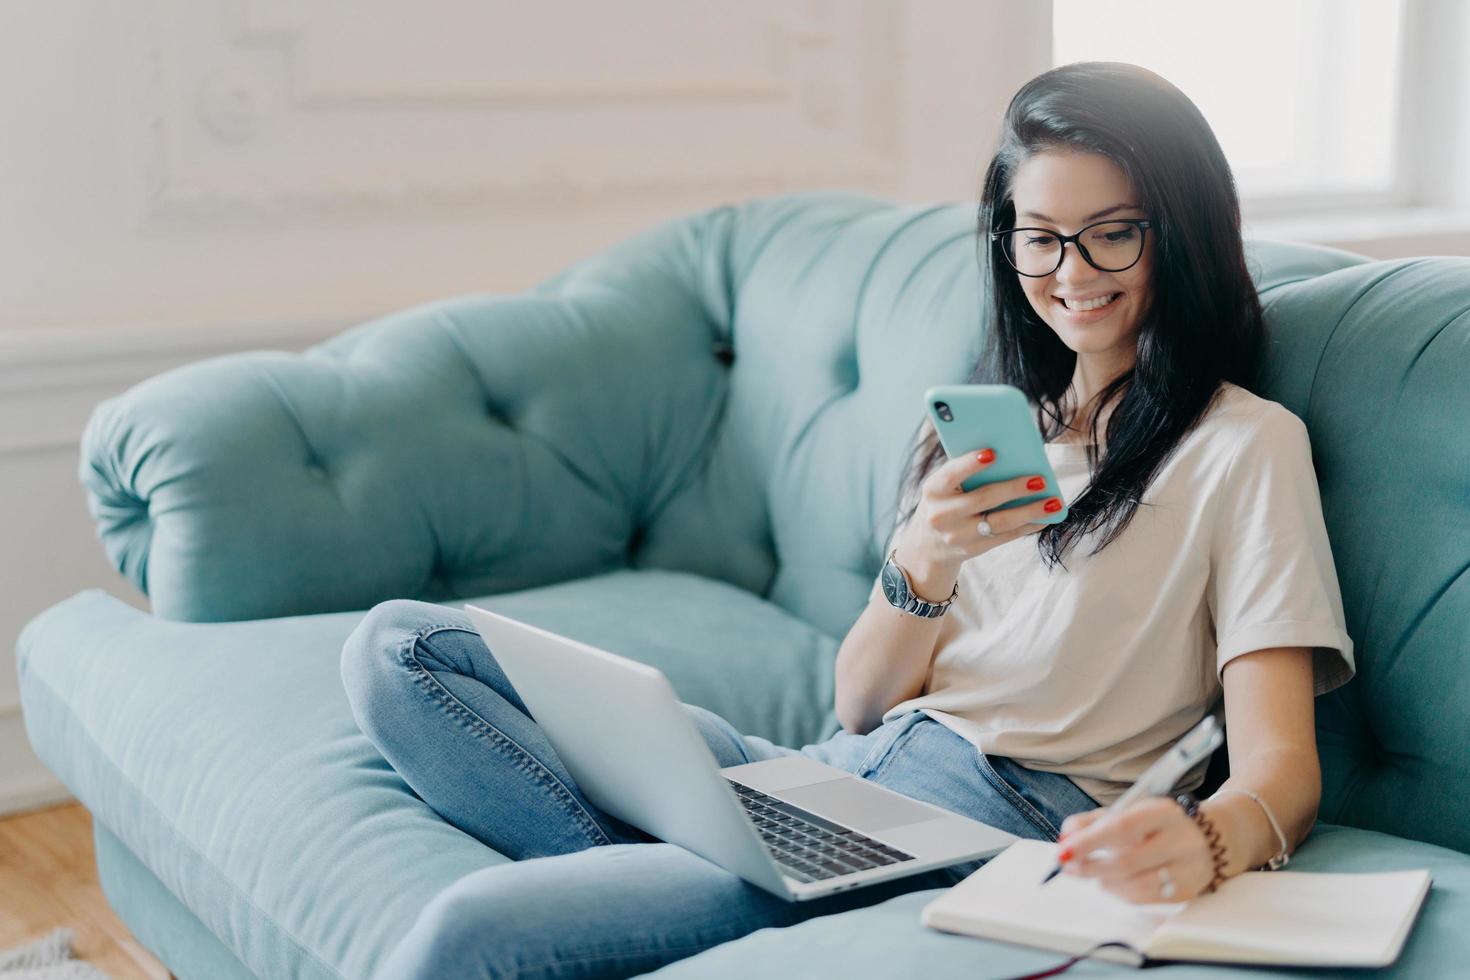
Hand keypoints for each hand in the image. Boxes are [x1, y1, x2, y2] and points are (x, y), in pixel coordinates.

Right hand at [894, 444, 1062, 576]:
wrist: (928, 544)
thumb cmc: (945, 501)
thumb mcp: (944, 486)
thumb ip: (966, 472)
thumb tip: (1011, 457)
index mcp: (933, 490)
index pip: (950, 475)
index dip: (970, 464)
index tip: (993, 453)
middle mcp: (942, 515)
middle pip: (983, 499)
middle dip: (1014, 488)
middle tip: (1040, 479)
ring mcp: (957, 535)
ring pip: (1000, 522)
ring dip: (1030, 511)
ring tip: (1054, 501)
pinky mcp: (973, 549)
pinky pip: (1006, 536)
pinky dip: (1028, 526)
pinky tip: (1045, 517)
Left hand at [1056, 798, 1214, 903]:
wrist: (1213, 838)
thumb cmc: (1160, 824)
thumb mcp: (1131, 811)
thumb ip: (1094, 821)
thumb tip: (1065, 837)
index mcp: (1162, 813)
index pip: (1122, 827)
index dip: (1090, 841)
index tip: (1064, 850)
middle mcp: (1179, 840)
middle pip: (1127, 861)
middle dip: (1090, 867)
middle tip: (1068, 866)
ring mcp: (1186, 869)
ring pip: (1135, 886)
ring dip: (1104, 882)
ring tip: (1093, 873)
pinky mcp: (1187, 892)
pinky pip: (1145, 899)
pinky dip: (1121, 893)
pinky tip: (1114, 883)